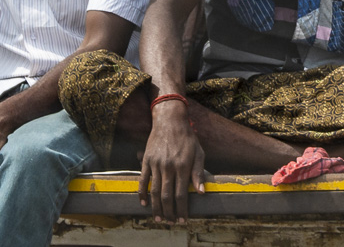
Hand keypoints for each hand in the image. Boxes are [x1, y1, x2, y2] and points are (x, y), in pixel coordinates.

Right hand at [139, 104, 205, 222]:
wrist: (170, 121)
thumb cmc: (187, 138)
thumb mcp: (199, 154)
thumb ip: (199, 174)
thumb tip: (201, 193)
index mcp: (183, 167)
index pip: (181, 195)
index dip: (182, 209)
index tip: (183, 219)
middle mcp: (169, 167)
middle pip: (167, 196)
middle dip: (169, 212)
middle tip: (171, 222)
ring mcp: (156, 164)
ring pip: (155, 191)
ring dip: (156, 207)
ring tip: (159, 218)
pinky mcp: (146, 161)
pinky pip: (142, 180)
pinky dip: (142, 193)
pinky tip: (144, 203)